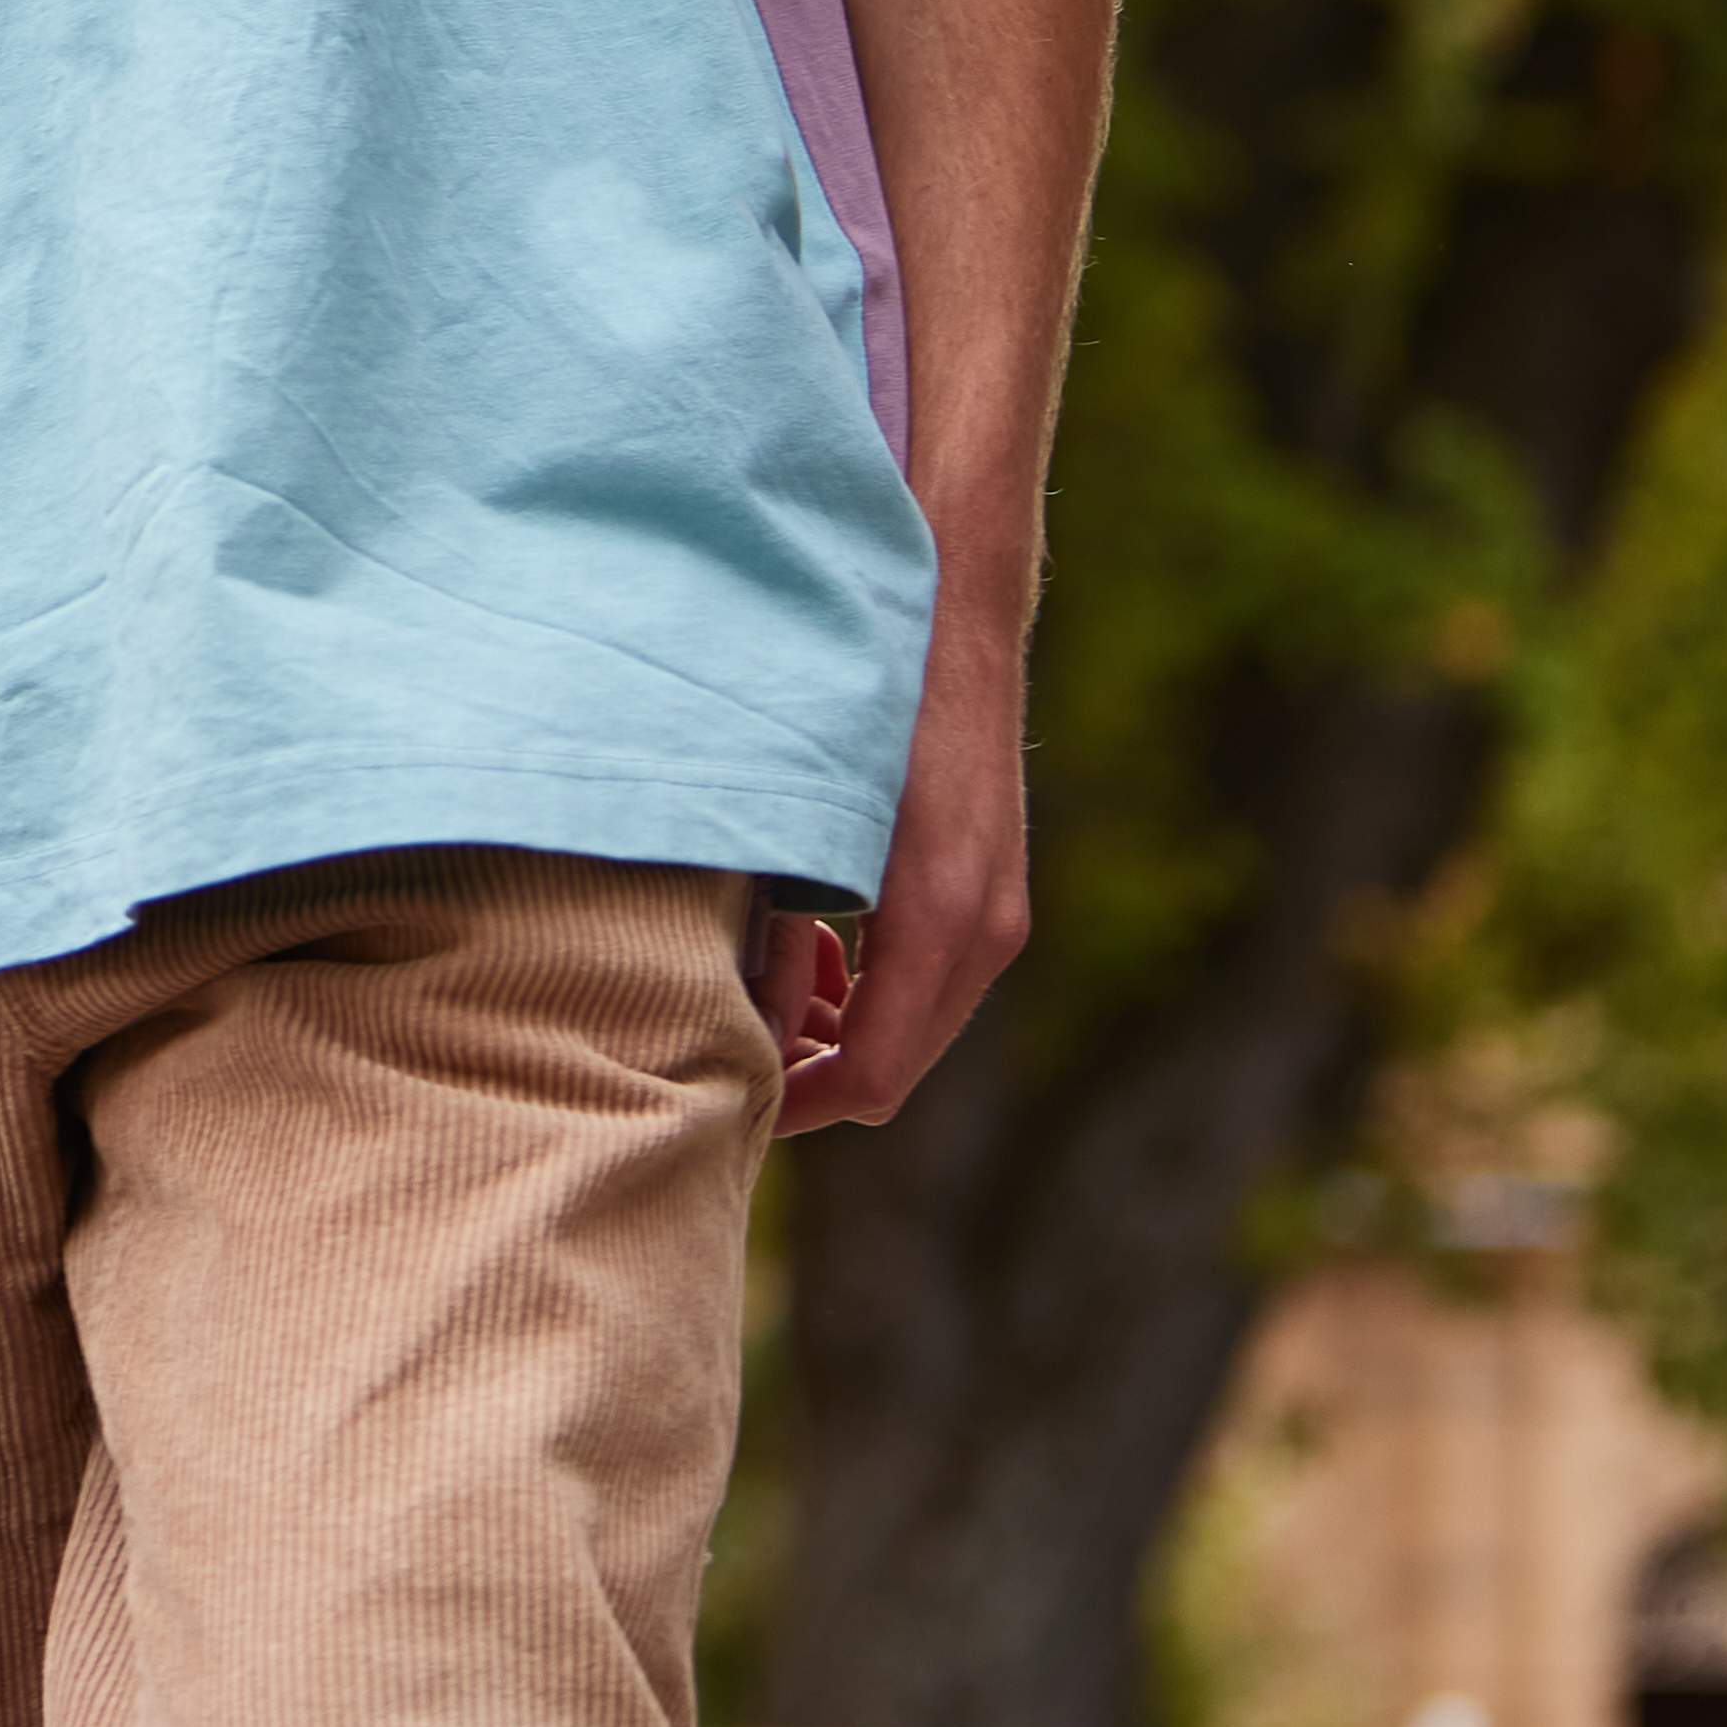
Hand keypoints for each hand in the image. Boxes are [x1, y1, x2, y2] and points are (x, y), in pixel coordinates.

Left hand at [777, 635, 1028, 1131]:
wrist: (945, 617)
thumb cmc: (855, 709)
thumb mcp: (799, 827)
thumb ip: (779, 928)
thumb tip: (745, 1021)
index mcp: (935, 924)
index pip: (870, 1081)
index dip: (794, 1108)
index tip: (728, 1102)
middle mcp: (983, 930)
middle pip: (893, 1069)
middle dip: (813, 1077)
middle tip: (731, 1049)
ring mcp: (998, 911)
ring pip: (915, 1028)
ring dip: (841, 1032)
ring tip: (770, 988)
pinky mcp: (993, 889)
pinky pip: (933, 980)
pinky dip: (874, 988)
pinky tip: (819, 946)